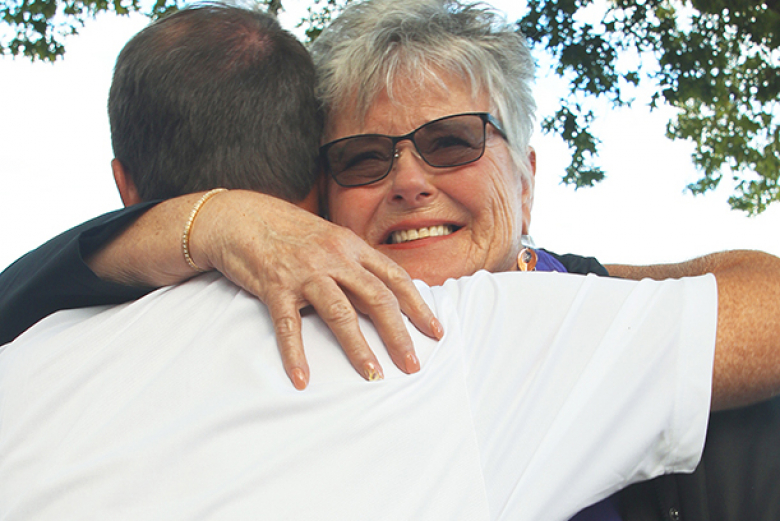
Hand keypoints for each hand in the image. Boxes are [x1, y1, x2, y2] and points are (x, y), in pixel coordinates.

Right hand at [191, 190, 442, 388]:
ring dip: (359, 348)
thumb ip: (354, 263)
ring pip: (340, 313)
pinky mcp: (274, 286)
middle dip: (399, 334)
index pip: (395, 277)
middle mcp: (334, 257)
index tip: (436, 332)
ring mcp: (305, 271)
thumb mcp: (329, 239)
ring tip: (373, 375)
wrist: (240, 216)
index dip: (419, 306)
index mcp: (352, 246)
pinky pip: (288, 325)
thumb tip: (382, 294)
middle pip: (377, 298)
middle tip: (413, 365)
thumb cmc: (288, 232)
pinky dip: (295, 355)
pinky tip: (302, 379)